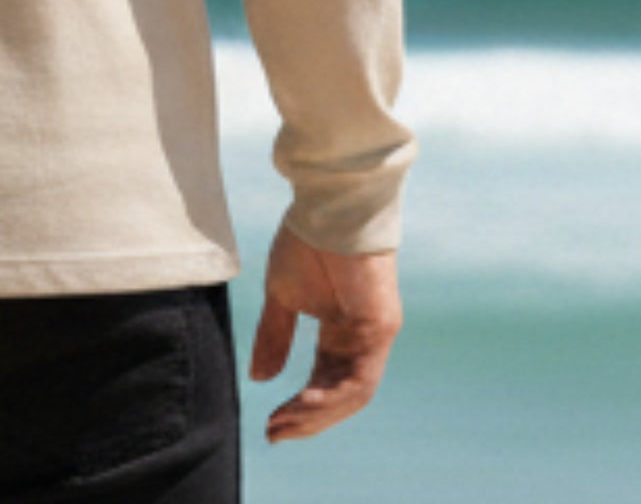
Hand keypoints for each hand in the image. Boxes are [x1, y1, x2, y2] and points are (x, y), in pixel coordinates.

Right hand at [247, 217, 402, 444]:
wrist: (326, 206)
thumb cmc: (305, 241)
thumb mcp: (282, 297)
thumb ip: (274, 337)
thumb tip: (259, 379)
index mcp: (339, 333)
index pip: (323, 382)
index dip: (299, 407)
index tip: (271, 426)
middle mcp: (360, 341)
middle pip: (339, 395)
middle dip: (307, 419)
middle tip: (275, 433)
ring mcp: (374, 336)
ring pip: (351, 394)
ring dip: (318, 414)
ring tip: (285, 423)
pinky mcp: (381, 328)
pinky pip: (361, 377)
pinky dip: (333, 396)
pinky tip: (306, 402)